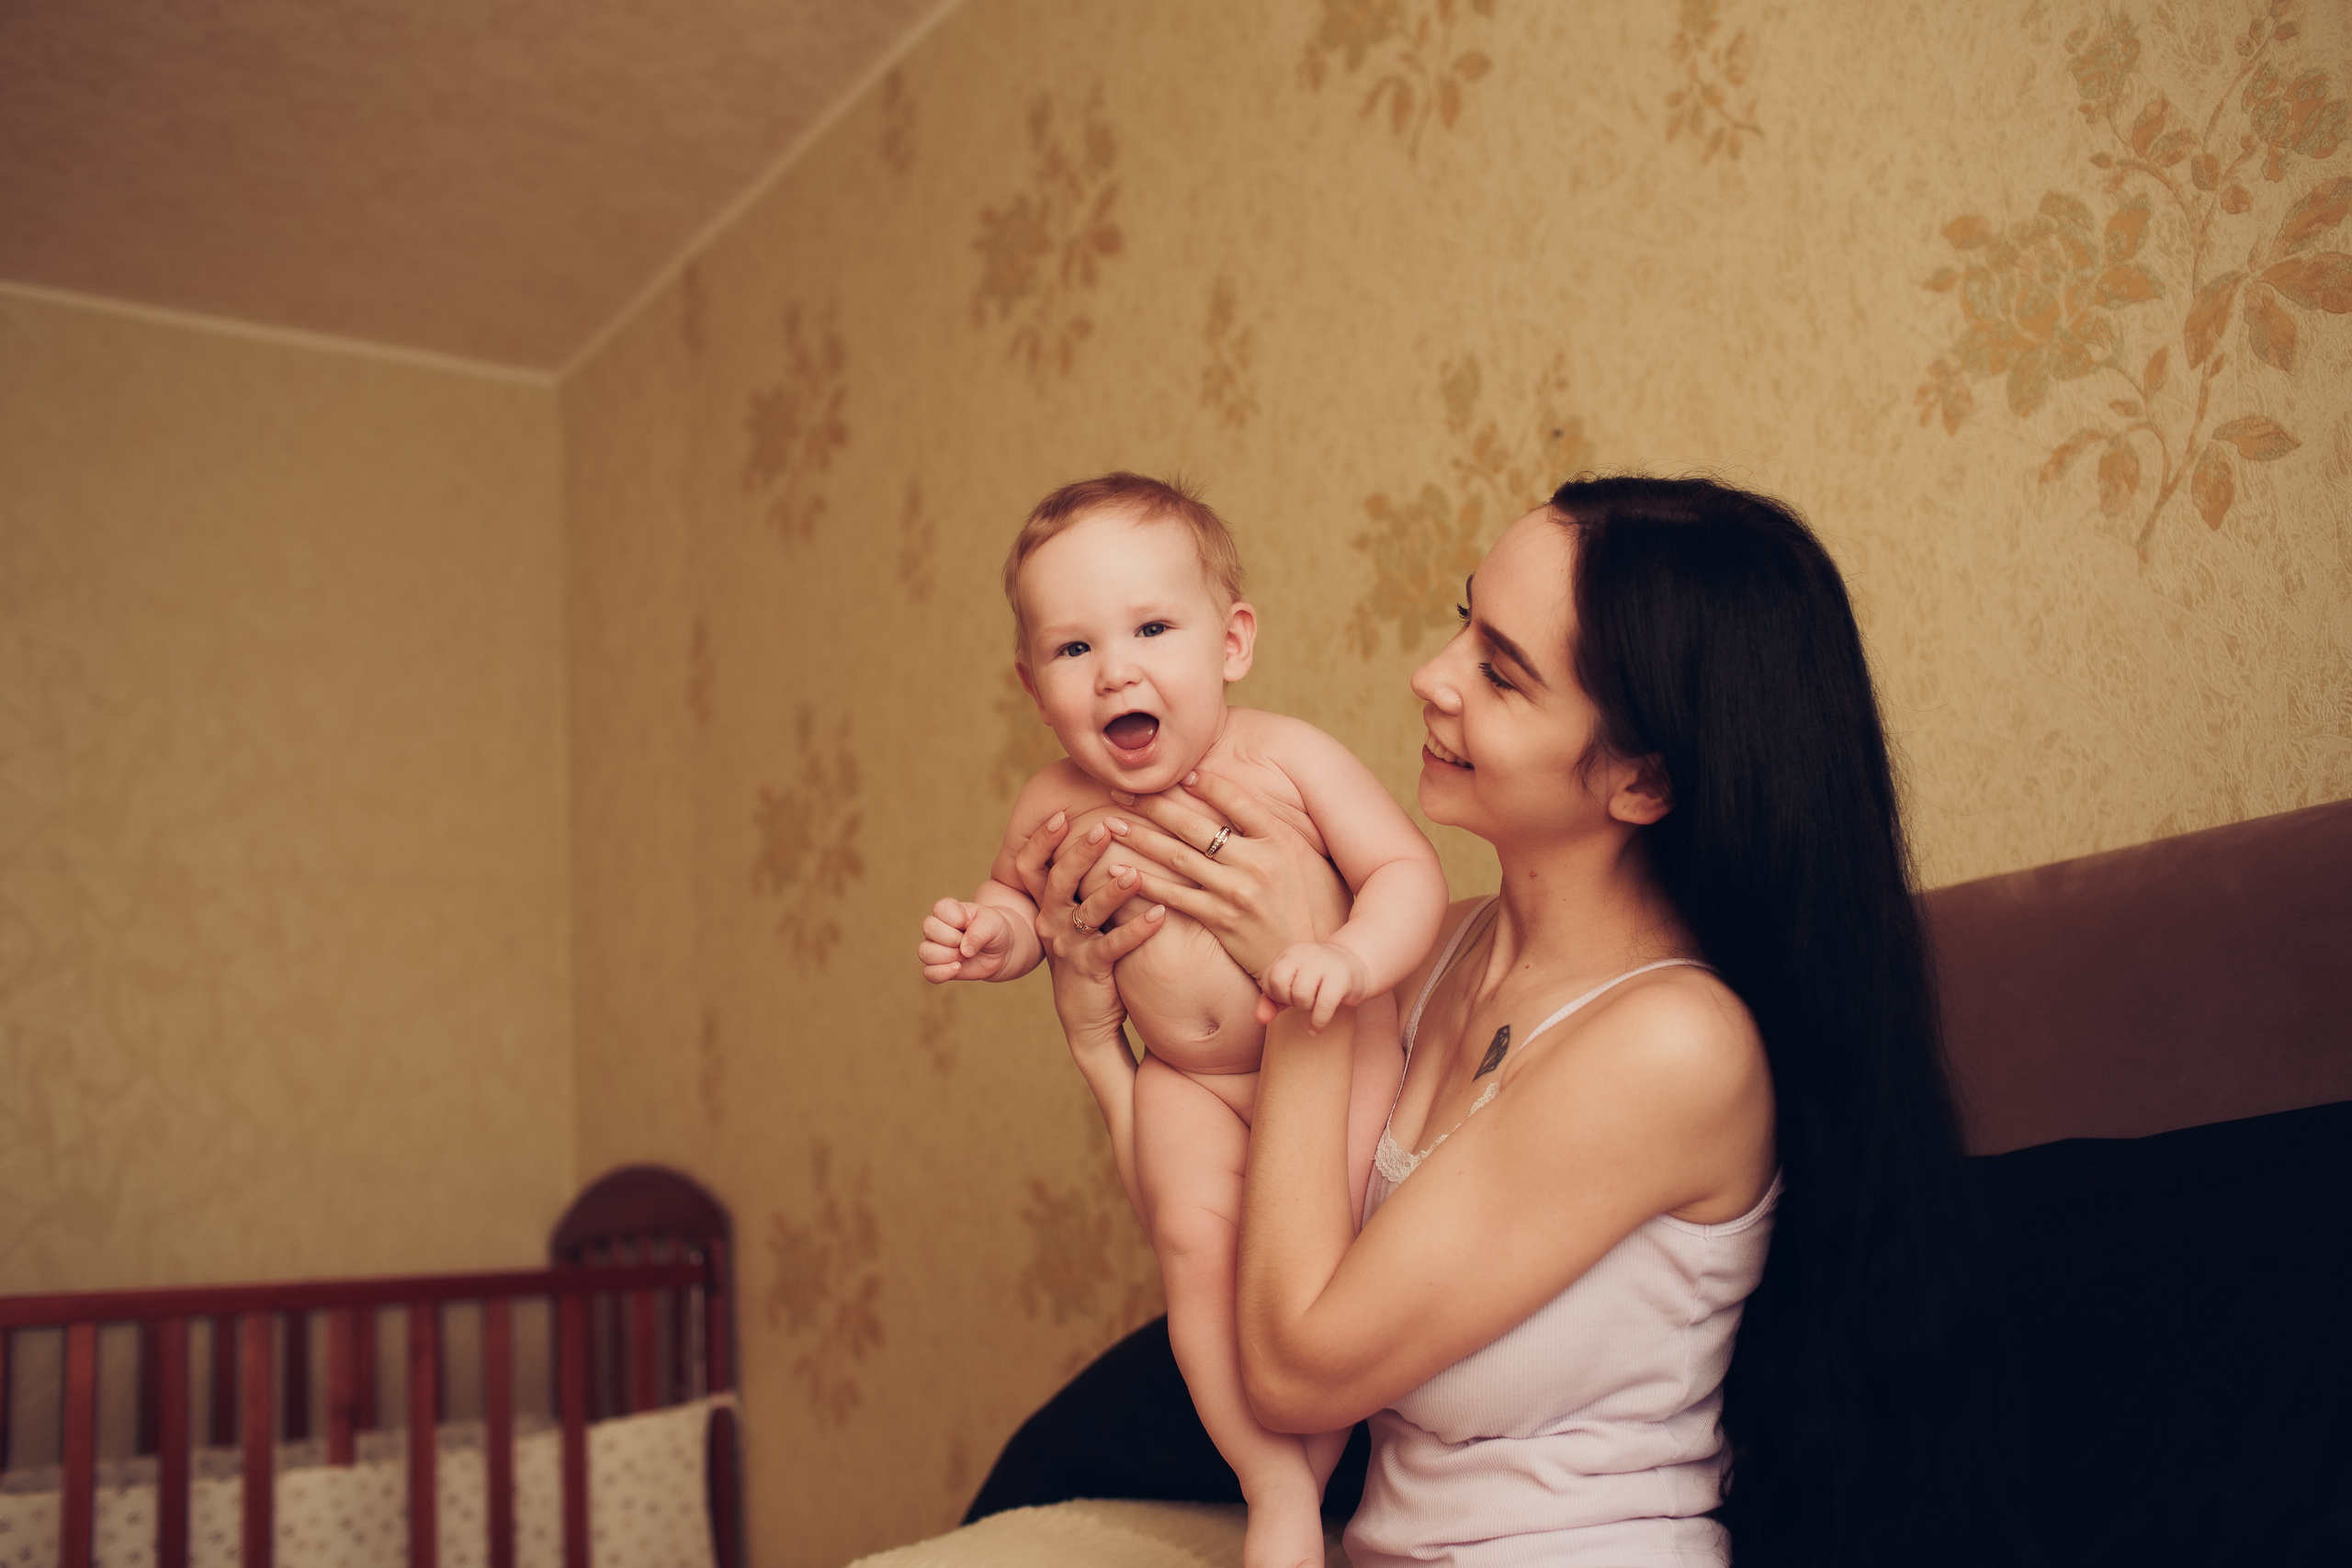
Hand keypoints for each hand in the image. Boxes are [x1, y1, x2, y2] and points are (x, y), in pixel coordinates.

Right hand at [916, 899, 1020, 982]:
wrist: (1002, 950)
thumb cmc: (994, 930)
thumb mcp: (994, 923)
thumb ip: (980, 931)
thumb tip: (964, 950)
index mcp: (949, 910)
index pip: (939, 908)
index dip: (957, 918)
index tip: (970, 922)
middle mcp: (937, 928)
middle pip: (928, 928)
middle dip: (952, 938)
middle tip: (968, 942)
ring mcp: (936, 948)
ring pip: (925, 951)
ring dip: (948, 956)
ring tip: (965, 956)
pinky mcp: (939, 967)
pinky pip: (929, 973)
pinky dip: (942, 973)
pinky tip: (958, 968)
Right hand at [1010, 809, 1166, 1055]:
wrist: (1087, 1016)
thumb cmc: (1089, 953)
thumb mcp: (1078, 917)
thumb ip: (1084, 883)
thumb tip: (1107, 833)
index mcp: (1046, 905)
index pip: (1030, 866)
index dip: (1041, 840)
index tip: (1060, 813)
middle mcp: (1050, 922)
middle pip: (1057, 881)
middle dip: (1081, 852)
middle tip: (1105, 827)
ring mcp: (1069, 947)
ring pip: (1086, 912)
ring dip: (1112, 890)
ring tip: (1136, 873)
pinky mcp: (1091, 969)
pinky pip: (1114, 946)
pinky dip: (1137, 929)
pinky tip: (1160, 915)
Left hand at [1098, 771, 1352, 1006]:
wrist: (1316, 960)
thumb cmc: (1317, 908)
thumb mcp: (1308, 860)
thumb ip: (1277, 833)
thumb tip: (1246, 805)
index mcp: (1281, 840)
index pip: (1236, 800)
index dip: (1206, 784)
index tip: (1181, 774)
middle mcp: (1257, 862)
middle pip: (1197, 824)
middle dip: (1156, 805)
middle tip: (1124, 791)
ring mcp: (1237, 892)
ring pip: (1178, 857)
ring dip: (1140, 838)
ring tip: (1111, 824)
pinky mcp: (1221, 921)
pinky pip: (1176, 897)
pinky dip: (1146, 882)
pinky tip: (1121, 872)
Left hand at [1262, 941, 1372, 1032]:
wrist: (1357, 967)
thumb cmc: (1319, 980)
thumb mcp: (1292, 986)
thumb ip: (1271, 1001)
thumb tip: (1260, 1018)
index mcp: (1290, 953)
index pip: (1268, 979)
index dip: (1277, 995)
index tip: (1292, 996)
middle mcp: (1305, 953)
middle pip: (1280, 985)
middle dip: (1289, 1000)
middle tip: (1304, 1000)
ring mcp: (1324, 963)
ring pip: (1301, 996)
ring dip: (1306, 1009)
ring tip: (1316, 1004)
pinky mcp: (1341, 978)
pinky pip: (1322, 1006)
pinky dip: (1317, 1023)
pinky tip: (1316, 1029)